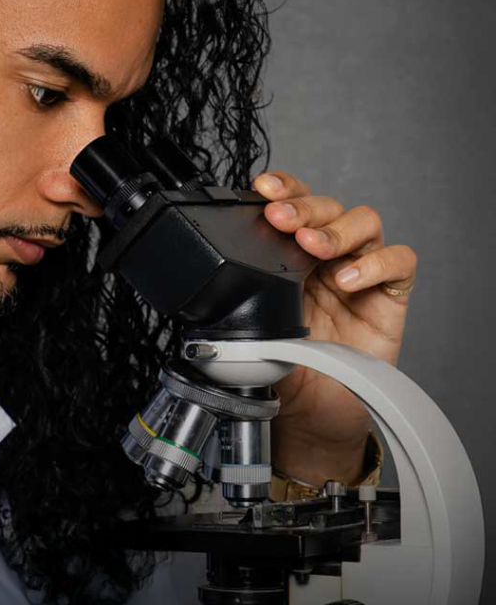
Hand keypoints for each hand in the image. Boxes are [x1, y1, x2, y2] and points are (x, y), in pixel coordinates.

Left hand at [252, 171, 416, 466]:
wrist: (310, 416)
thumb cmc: (281, 371)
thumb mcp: (246, 334)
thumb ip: (233, 308)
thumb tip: (205, 296)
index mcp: (287, 257)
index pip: (290, 205)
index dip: (282, 189)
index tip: (262, 188)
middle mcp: (325, 258)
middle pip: (326, 206)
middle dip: (302, 207)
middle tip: (281, 219)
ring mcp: (359, 274)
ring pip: (363, 222)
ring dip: (336, 228)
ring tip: (314, 247)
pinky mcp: (388, 298)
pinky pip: (399, 262)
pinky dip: (377, 262)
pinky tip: (349, 279)